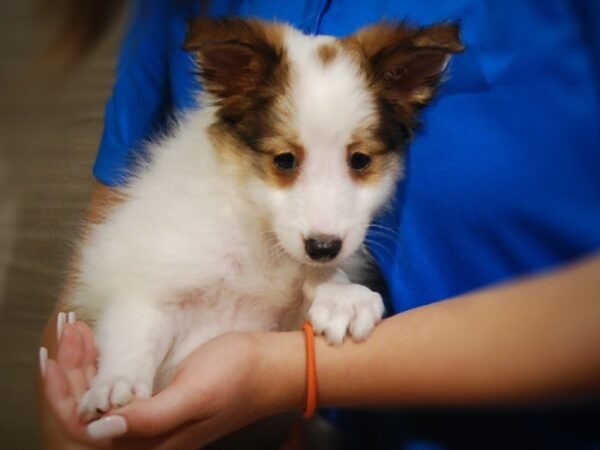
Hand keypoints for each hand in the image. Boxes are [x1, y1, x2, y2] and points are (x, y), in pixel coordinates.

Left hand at [41, 314, 301, 448]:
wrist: (269, 368)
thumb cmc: (238, 376)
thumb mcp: (195, 393)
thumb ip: (150, 417)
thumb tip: (99, 430)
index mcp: (154, 444)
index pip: (87, 432)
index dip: (64, 398)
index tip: (53, 358)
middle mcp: (148, 441)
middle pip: (88, 418)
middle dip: (70, 379)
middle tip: (69, 335)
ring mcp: (153, 425)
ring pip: (99, 405)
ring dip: (83, 371)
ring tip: (78, 335)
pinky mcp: (158, 408)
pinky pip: (116, 395)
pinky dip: (101, 370)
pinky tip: (97, 348)